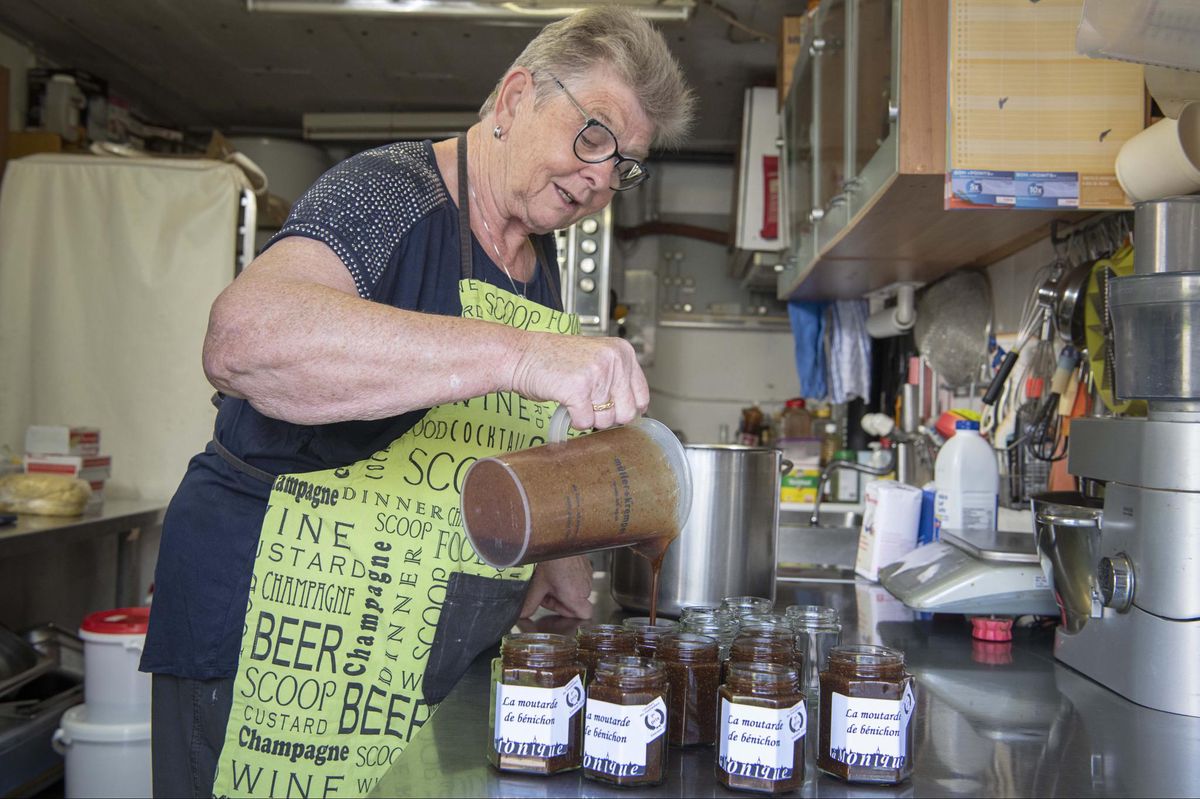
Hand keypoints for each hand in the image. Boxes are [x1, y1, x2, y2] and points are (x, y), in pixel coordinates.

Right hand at [509, 332, 648, 430]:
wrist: (521, 354)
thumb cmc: (556, 360)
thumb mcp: (597, 359)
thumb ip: (617, 379)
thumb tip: (635, 411)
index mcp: (623, 352)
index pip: (642, 397)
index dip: (626, 409)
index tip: (613, 409)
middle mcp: (614, 361)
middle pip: (627, 413)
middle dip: (607, 416)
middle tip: (590, 405)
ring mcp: (597, 374)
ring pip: (606, 420)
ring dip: (589, 418)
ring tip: (576, 400)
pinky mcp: (578, 389)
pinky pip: (585, 422)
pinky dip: (574, 420)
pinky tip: (566, 404)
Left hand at [519, 555, 594, 618]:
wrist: (559, 537)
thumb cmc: (552, 559)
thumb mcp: (537, 585)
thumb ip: (529, 603)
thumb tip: (522, 614)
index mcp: (576, 595)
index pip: (585, 615)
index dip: (569, 614)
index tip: (556, 606)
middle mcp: (585, 586)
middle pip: (576, 603)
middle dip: (560, 600)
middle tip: (547, 591)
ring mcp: (587, 575)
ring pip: (577, 590)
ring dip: (564, 589)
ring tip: (551, 579)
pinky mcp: (586, 565)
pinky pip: (579, 578)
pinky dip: (569, 578)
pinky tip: (556, 571)